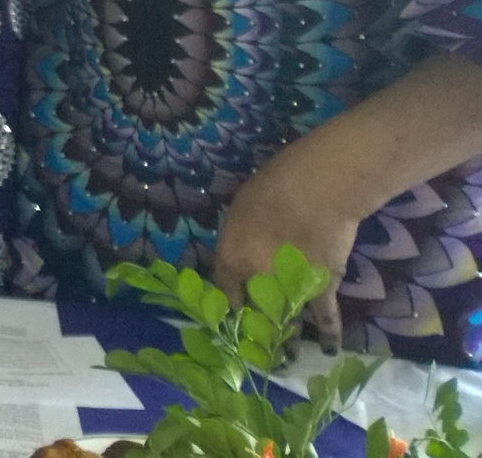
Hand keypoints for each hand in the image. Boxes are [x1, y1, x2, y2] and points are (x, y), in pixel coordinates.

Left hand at [214, 139, 364, 350]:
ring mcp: (290, 288)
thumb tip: (239, 255)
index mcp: (229, 259)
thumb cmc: (271, 189)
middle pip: (251, 316)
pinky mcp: (323, 289)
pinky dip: (328, 335)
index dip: (226, 307)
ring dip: (285, 344)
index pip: (223, 292)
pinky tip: (327, 349)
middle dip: (252, 336)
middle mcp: (255, 281)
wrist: (317, 192)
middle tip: (253, 352)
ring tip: (282, 360)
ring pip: (285, 325)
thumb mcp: (237, 212)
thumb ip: (236, 240)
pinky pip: (325, 318)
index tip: (229, 319)